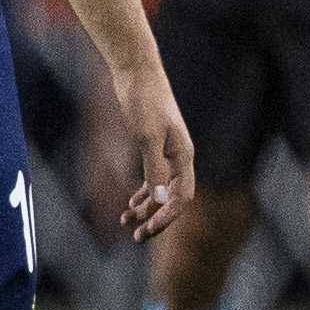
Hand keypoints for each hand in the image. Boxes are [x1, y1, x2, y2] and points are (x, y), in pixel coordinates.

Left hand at [112, 68, 195, 240]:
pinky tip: (131, 203)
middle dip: (156, 219)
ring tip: (126, 222)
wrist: (137, 72)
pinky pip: (155, 178)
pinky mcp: (155, 145)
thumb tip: (162, 201)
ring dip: (146, 208)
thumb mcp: (147, 136)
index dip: (167, 217)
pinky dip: (144, 193)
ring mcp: (168, 152)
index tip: (147, 231)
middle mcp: (179, 156)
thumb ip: (155, 169)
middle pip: (174, 198)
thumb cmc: (143, 101)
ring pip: (162, 190)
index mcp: (183, 156)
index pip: (183, 198)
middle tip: (136, 237)